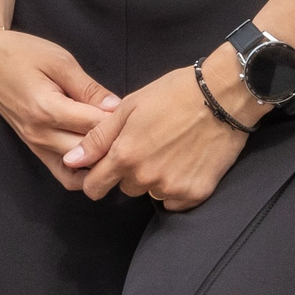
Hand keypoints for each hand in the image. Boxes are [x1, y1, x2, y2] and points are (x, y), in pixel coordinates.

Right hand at [0, 27, 119, 190]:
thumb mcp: (60, 61)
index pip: (95, 127)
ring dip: (99, 161)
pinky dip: (82, 171)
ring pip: (77, 170)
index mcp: (47, 110)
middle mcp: (40, 135)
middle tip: (132, 129)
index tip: (137, 112)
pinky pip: (62, 173)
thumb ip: (89, 88)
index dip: (120, 121)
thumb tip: (116, 108)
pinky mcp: (34, 149)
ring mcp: (35, 145)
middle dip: (113, 143)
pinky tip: (98, 155)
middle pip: (88, 153)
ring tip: (116, 143)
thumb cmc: (23, 53)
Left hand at [73, 52, 251, 208]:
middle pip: (125, 188)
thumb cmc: (174, 93)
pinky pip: (174, 201)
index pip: (95, 187)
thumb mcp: (130, 107)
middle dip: (130, 171)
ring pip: (150, 193)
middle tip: (149, 144)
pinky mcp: (195, 194)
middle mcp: (146, 178)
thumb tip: (71, 161)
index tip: (104, 169)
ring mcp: (172, 188)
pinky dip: (176, 187)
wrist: (224, 95)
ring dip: (154, 179)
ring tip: (171, 150)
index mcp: (125, 155)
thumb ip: (98, 137)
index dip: (95, 178)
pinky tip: (186, 162)